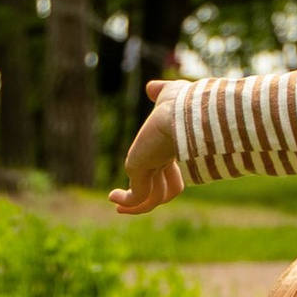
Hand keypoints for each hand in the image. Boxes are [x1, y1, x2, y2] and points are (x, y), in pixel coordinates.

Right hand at [107, 80, 187, 215]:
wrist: (182, 113)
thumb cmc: (181, 102)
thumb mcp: (169, 94)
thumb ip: (160, 92)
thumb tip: (152, 87)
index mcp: (174, 147)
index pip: (169, 170)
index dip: (163, 177)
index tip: (148, 181)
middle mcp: (167, 161)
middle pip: (164, 188)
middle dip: (150, 199)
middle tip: (127, 205)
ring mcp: (155, 169)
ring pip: (151, 197)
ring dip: (135, 206)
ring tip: (118, 208)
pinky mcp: (142, 173)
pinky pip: (136, 196)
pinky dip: (127, 202)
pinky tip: (113, 198)